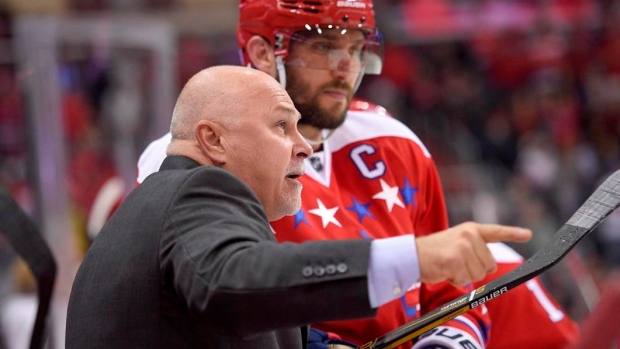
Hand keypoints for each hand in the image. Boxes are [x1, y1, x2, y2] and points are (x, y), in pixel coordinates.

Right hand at [416, 222, 531, 285]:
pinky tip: (443, 270)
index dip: (513, 233)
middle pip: (489, 265)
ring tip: (447, 265)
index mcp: (470, 230)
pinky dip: (454, 280)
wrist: (410, 255)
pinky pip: (465, 280)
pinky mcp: (456, 260)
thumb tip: (490, 268)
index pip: (496, 231)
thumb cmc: (433, 253)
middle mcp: (469, 236)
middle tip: (454, 263)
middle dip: (474, 270)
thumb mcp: (455, 244)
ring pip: (478, 275)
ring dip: (463, 275)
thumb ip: (473, 250)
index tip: (528, 234)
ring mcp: (463, 247)